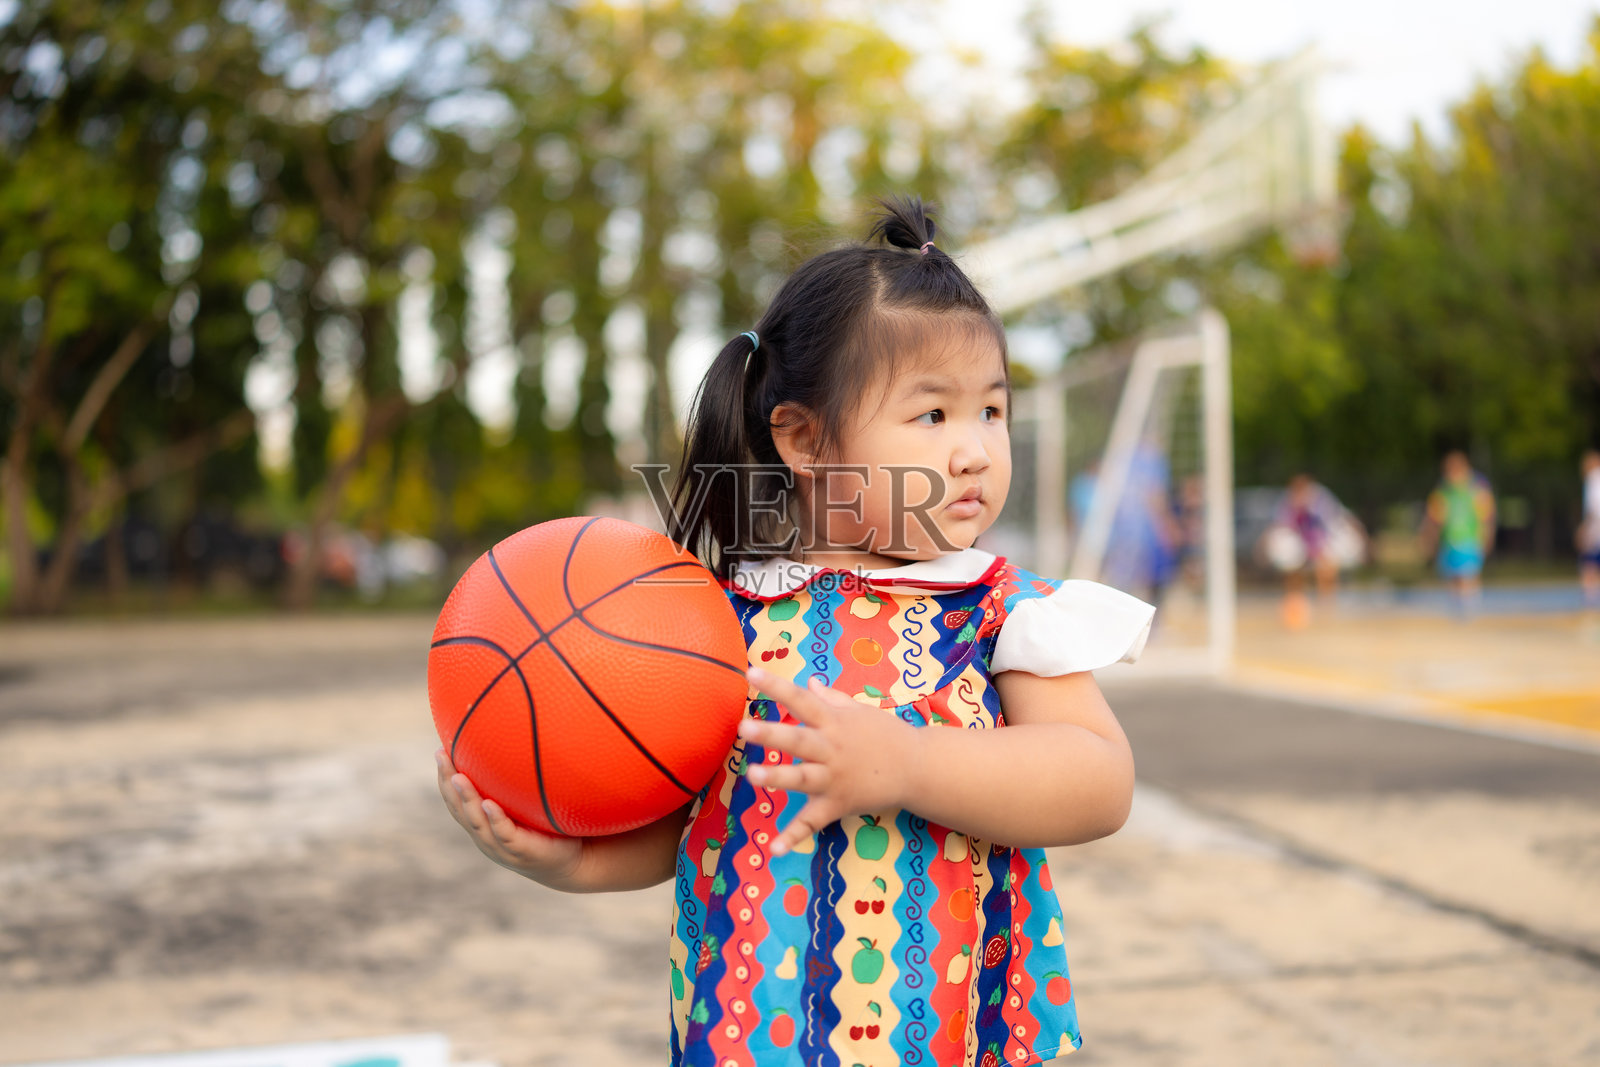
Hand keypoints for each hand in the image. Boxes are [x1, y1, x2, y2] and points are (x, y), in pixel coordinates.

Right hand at [435, 748, 582, 886]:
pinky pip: (504, 834)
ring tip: (458, 777)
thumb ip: (517, 783)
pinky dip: (495, 819)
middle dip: (448, 782)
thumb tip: (520, 739)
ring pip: (476, 822)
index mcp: (483, 824)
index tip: (440, 751)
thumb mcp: (528, 804)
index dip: (445, 778)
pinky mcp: (520, 852)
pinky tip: (488, 804)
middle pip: (459, 808)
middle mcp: (486, 835)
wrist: (572, 861)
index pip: (457, 800)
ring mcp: (500, 846)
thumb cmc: (548, 829)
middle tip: (441, 755)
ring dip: (466, 798)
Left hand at [736, 667, 918, 856]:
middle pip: (798, 740)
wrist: (917, 768)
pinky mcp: (838, 805)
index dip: (776, 686)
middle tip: (743, 727)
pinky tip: (773, 849)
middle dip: (771, 733)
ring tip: (751, 774)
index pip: (801, 699)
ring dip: (777, 776)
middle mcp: (831, 749)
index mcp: (834, 722)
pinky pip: (813, 822)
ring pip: (802, 777)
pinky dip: (794, 836)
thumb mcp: (860, 711)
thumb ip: (831, 698)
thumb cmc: (886, 735)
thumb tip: (808, 682)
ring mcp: (834, 778)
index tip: (751, 672)